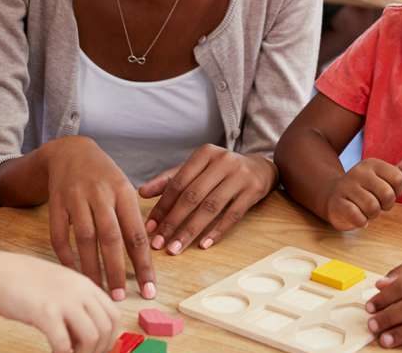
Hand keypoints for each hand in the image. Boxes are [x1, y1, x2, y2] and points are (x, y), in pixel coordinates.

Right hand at [0, 251, 119, 352]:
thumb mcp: (60, 286)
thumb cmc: (25, 283)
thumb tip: (90, 333)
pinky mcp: (44, 313)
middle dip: (98, 349)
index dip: (109, 337)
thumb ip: (77, 303)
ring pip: (91, 337)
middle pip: (106, 328)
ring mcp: (63, 301)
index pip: (113, 315)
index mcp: (85, 285)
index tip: (97, 348)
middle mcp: (79, 292)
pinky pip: (64, 344)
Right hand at [43, 136, 154, 299]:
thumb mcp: (124, 188)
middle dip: (116, 271)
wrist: (70, 151)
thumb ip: (132, 218)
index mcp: (123, 192)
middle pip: (111, 238)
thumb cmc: (104, 176)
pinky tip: (73, 273)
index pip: (137, 234)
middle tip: (120, 298)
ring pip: (85, 239)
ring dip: (92, 268)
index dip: (144, 264)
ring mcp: (76, 198)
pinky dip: (66, 256)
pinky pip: (59, 235)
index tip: (149, 289)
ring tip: (98, 291)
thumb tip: (146, 254)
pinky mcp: (56, 203)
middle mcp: (101, 195)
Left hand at [139, 145, 275, 254]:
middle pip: (192, 195)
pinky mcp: (253, 190)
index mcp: (205, 154)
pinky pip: (232, 215)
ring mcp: (240, 176)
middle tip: (159, 243)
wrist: (260, 168)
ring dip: (191, 230)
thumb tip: (141, 192)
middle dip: (173, 222)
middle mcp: (223, 161)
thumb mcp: (198, 169)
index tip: (149, 228)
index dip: (162, 206)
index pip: (178, 183)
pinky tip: (203, 244)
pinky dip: (217, 231)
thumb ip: (170, 180)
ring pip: (211, 207)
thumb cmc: (222, 171)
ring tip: (176, 248)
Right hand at [323, 155, 401, 230]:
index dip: (396, 191)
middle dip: (384, 205)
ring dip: (372, 214)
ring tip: (364, 209)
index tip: (385, 192)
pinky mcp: (337, 203)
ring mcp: (346, 187)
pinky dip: (361, 221)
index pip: (398, 178)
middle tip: (375, 203)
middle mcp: (358, 172)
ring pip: (372, 208)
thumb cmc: (367, 190)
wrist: (334, 197)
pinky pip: (358, 217)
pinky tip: (356, 216)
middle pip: (387, 194)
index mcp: (372, 164)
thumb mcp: (386, 179)